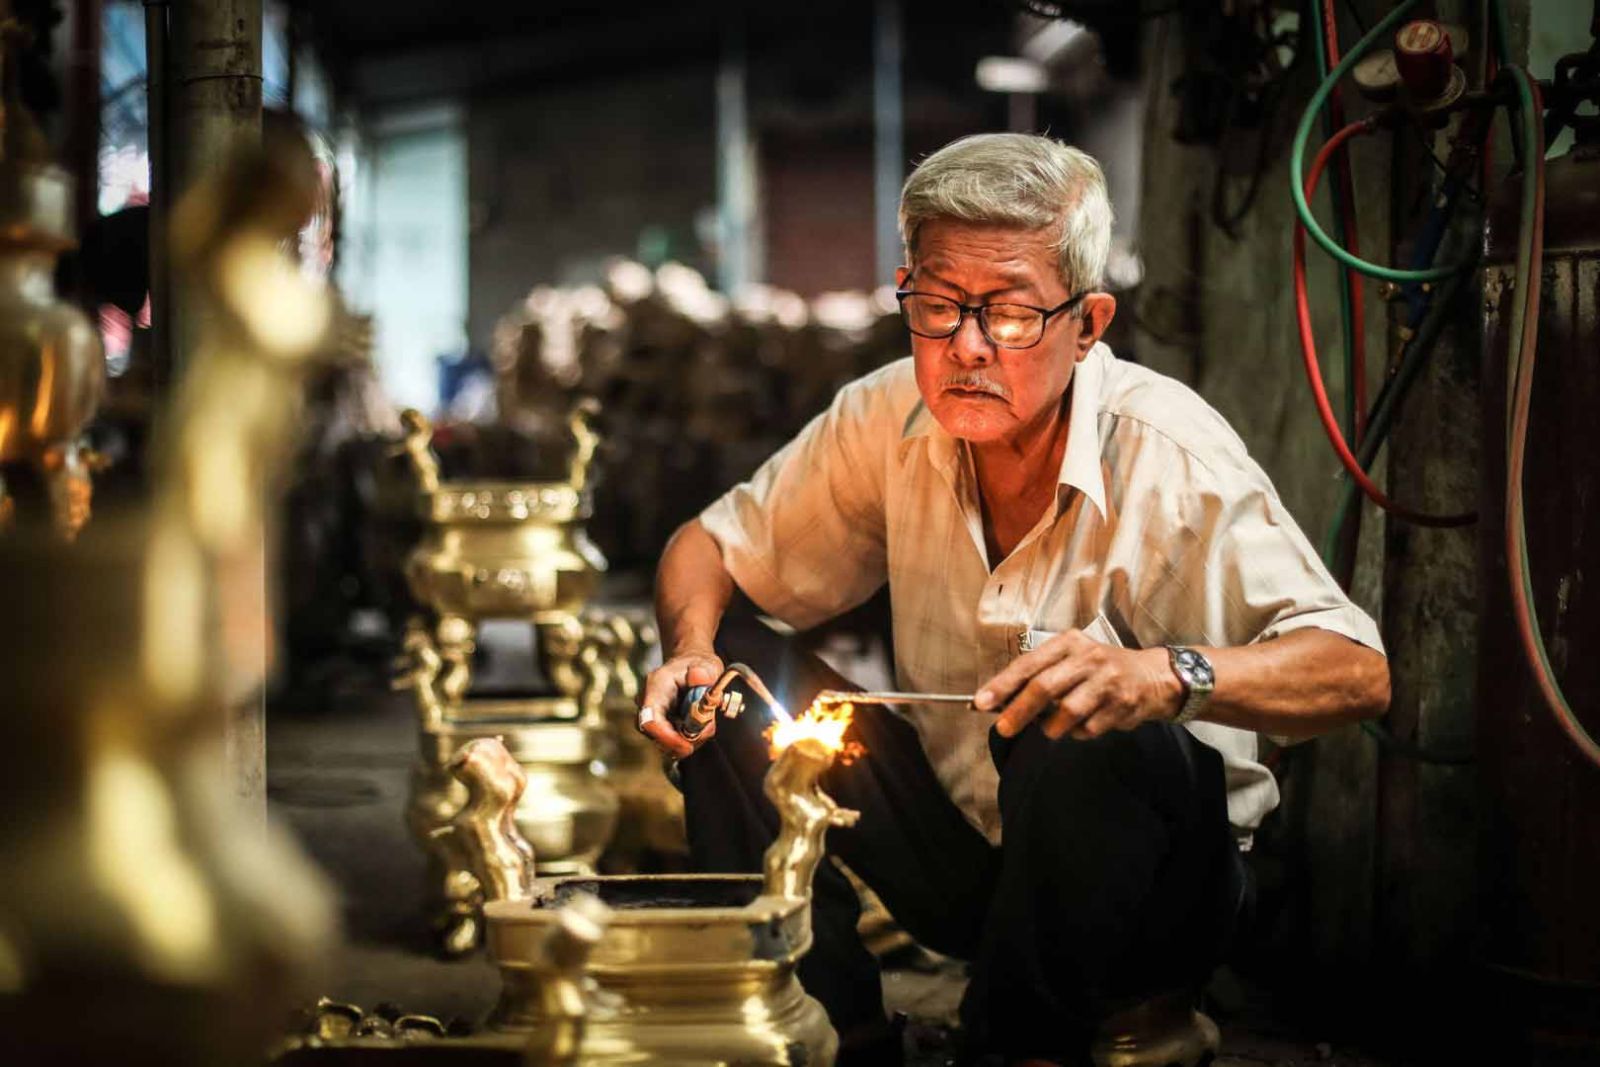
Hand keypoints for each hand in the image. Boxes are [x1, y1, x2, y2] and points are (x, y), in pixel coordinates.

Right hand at [638, 649, 724, 757]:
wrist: (691, 664)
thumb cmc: (698, 664)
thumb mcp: (707, 664)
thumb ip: (705, 671)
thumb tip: (700, 678)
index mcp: (656, 686)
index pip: (650, 719)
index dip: (666, 737)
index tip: (687, 745)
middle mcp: (648, 702)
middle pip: (654, 735)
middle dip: (681, 742)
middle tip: (706, 732)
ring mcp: (653, 714)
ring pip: (663, 740)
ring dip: (688, 740)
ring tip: (707, 723)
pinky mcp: (660, 723)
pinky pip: (670, 739)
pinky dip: (687, 738)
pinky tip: (700, 726)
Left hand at [972, 631, 1183, 740]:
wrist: (1152, 676)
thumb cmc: (1099, 670)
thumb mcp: (1070, 660)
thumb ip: (1037, 676)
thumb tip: (996, 701)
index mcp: (1068, 643)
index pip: (1028, 664)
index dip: (1003, 684)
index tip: (982, 702)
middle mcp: (1088, 658)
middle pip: (1044, 687)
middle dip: (1019, 711)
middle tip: (1003, 728)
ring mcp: (1107, 681)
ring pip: (1066, 713)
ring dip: (1052, 727)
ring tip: (1052, 727)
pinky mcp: (1122, 705)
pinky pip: (1088, 729)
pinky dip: (1078, 734)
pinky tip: (1083, 725)